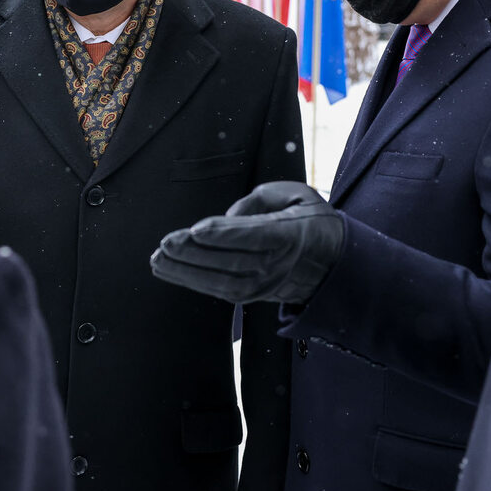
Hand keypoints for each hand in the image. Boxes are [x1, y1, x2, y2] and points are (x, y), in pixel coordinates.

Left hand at [151, 181, 342, 304]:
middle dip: (194, 253)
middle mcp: (279, 265)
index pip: (256, 236)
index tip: (196, 229)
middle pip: (232, 262)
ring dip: (185, 272)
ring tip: (158, 258)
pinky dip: (190, 281)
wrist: (332, 262)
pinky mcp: (253, 296)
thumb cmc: (308, 220)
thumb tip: (228, 217)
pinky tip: (168, 269)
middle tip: (166, 242)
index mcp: (292, 234)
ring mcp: (266, 285)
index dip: (224, 233)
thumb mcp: (296, 194)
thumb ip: (260, 199)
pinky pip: (218, 291)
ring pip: (222, 283)